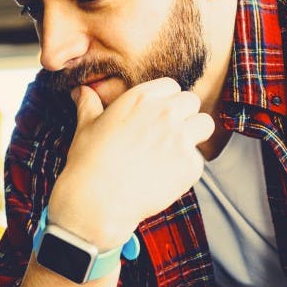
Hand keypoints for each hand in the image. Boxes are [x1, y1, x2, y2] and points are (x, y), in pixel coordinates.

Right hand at [48, 77, 213, 248]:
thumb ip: (89, 103)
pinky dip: (187, 167)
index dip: (166, 100)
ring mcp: (181, 138)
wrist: (96, 200)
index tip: (158, 115)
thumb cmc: (88, 162)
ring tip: (177, 151)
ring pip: (205, 125)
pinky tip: (167, 176)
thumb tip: (81, 90)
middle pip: (191, 102)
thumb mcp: (86, 126)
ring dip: (195, 135)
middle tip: (168, 134)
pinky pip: (199, 159)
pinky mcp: (190, 165)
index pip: (171, 86)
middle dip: (183, 115)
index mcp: (142, 98)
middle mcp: (165, 113)